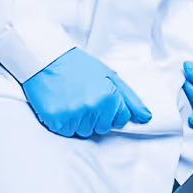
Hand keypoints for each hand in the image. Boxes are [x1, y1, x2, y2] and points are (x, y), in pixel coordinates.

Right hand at [21, 48, 153, 137]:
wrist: (46, 59)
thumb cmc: (78, 66)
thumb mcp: (109, 75)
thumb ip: (129, 99)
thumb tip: (146, 118)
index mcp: (109, 96)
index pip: (120, 120)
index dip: (109, 110)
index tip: (97, 96)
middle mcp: (93, 107)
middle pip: (102, 128)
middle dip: (95, 116)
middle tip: (82, 96)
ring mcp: (74, 115)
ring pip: (84, 132)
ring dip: (79, 120)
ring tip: (70, 100)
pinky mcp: (57, 121)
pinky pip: (67, 133)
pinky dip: (64, 122)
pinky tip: (61, 105)